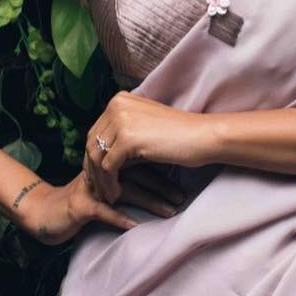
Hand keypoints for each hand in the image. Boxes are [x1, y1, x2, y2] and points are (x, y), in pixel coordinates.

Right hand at [13, 168, 183, 245]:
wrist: (44, 213)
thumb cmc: (82, 202)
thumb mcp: (107, 188)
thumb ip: (130, 179)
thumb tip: (164, 179)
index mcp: (110, 163)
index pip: (142, 161)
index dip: (164, 171)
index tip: (186, 181)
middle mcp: (101, 171)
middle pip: (137, 174)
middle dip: (163, 186)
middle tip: (183, 197)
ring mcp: (91, 187)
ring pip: (125, 191)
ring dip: (150, 201)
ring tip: (169, 211)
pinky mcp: (80, 205)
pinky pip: (103, 211)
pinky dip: (120, 217)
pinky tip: (135, 225)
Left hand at [82, 91, 211, 204]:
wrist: (203, 136)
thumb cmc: (179, 135)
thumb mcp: (144, 126)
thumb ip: (122, 134)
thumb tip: (98, 157)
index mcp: (119, 99)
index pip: (96, 132)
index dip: (93, 158)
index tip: (99, 177)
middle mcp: (116, 105)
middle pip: (92, 144)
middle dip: (93, 170)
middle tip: (99, 190)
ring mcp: (121, 121)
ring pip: (96, 157)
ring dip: (100, 180)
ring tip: (108, 196)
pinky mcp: (127, 139)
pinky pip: (107, 167)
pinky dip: (110, 184)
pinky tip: (117, 195)